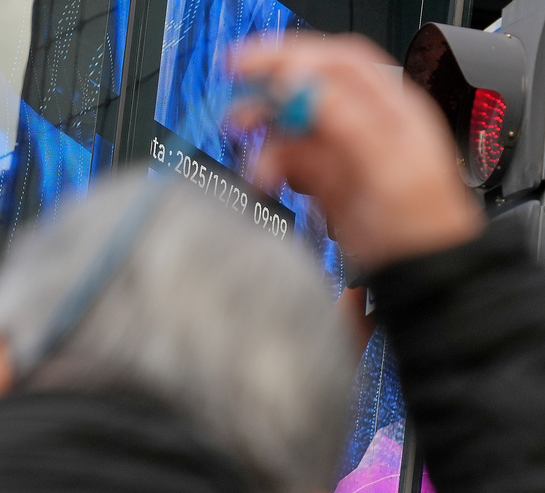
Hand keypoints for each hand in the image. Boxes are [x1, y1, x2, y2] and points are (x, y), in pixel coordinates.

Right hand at [232, 33, 484, 269]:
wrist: (420, 271)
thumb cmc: (421, 221)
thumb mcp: (386, 164)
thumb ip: (343, 118)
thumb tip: (301, 85)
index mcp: (388, 107)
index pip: (335, 62)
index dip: (290, 55)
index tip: (249, 63)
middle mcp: (361, 122)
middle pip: (306, 90)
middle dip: (267, 97)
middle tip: (237, 112)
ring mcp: (341, 151)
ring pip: (290, 128)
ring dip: (265, 140)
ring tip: (255, 162)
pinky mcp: (324, 180)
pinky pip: (287, 162)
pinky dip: (270, 168)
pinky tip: (266, 179)